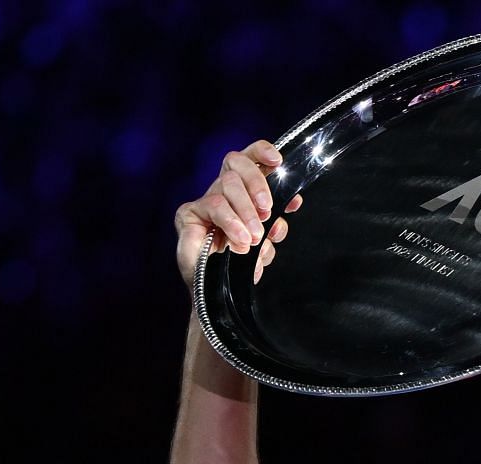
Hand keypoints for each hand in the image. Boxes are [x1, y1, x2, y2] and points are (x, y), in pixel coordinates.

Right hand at [173, 141, 303, 294]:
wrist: (217, 293)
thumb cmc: (239, 265)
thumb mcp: (265, 241)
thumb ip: (276, 222)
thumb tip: (292, 203)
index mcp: (242, 192)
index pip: (249, 159)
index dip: (261, 153)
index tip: (277, 161)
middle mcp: (222, 192)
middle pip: (237, 165)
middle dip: (258, 185)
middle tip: (266, 212)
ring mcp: (205, 201)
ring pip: (228, 184)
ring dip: (246, 211)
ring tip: (253, 238)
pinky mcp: (188, 213)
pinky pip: (214, 205)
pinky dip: (231, 222)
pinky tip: (239, 241)